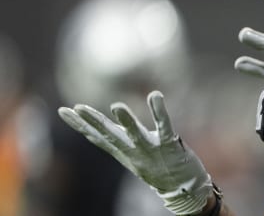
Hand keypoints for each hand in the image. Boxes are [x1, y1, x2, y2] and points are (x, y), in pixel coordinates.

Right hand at [58, 91, 212, 214]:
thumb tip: (98, 128)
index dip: (79, 124)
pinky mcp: (169, 145)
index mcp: (122, 150)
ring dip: (127, 120)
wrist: (182, 187)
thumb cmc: (156, 166)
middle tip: (78, 107)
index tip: (62, 111)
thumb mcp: (131, 154)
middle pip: (110, 135)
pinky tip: (155, 96)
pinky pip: (164, 126)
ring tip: (117, 106)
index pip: (97, 136)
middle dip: (94, 122)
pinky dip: (159, 111)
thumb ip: (116, 140)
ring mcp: (151, 148)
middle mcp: (133, 150)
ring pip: (136, 133)